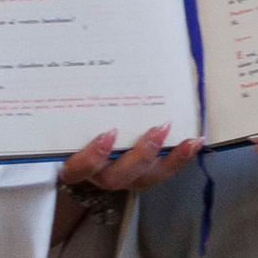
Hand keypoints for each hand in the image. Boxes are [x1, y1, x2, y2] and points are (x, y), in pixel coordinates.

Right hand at [52, 124, 198, 242]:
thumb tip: (60, 75)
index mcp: (75, 171)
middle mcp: (99, 180)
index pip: (78, 169)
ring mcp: (123, 182)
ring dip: (169, 159)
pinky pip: (161, 173)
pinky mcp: (141, 179)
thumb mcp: (69, 141)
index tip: (108, 134)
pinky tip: (197, 142)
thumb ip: (74, 127)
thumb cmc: (74, 144)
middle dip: (141, 154)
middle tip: (158, 128)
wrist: (81, 166)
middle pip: (118, 177)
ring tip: (189, 139)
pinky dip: (180, 158)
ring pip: (145, 179)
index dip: (93, 156)